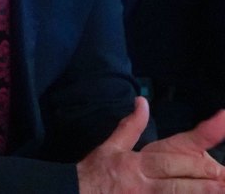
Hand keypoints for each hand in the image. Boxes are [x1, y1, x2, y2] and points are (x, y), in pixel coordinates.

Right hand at [77, 97, 224, 191]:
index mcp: (138, 160)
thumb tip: (142, 102)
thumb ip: (130, 127)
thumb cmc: (95, 172)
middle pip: (181, 170)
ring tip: (221, 186)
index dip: (204, 134)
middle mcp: (145, 178)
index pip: (177, 146)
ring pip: (178, 192)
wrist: (76, 193)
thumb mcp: (110, 147)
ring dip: (201, 189)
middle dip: (206, 170)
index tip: (224, 119)